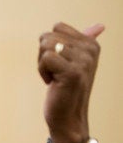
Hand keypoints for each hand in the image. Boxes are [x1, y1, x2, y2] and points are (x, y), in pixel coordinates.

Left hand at [38, 22, 103, 142]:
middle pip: (48, 36)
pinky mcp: (73, 73)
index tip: (60, 62)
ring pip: (45, 45)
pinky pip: (45, 58)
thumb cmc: (67, 88)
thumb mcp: (76, 62)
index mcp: (92, 44)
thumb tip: (100, 26)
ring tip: (55, 77)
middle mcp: (90, 50)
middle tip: (55, 72)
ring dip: (42, 64)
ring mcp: (83, 61)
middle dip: (43, 55)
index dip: (50, 44)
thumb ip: (84, 42)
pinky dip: (42, 71)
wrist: (68, 117)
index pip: (57, 26)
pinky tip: (53, 83)